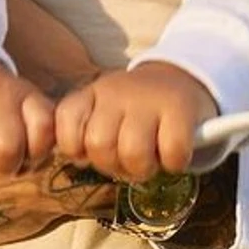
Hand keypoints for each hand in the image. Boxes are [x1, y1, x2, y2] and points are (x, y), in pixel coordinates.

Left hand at [53, 63, 219, 182]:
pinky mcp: (180, 108)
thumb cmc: (136, 110)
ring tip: (151, 160)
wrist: (183, 79)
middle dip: (113, 166)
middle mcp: (116, 91)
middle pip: (99, 145)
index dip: (76, 149)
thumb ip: (84, 133)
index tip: (91, 152)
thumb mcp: (104, 111)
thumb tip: (81, 160)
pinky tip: (173, 156)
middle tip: (128, 161)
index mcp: (92, 93)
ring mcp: (149, 98)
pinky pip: (171, 151)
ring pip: (132, 152)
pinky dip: (173, 163)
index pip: (65, 122)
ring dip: (143, 168)